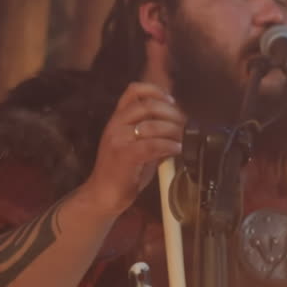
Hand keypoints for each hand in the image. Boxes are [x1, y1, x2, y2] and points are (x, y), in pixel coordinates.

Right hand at [80, 83, 184, 217]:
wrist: (103, 195)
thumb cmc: (122, 172)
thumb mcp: (138, 146)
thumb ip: (154, 134)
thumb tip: (179, 126)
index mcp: (118, 119)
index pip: (134, 90)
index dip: (156, 91)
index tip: (172, 101)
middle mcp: (116, 124)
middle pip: (147, 105)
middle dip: (171, 112)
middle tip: (184, 123)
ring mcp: (118, 139)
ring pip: (152, 125)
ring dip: (174, 130)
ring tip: (183, 138)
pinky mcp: (124, 155)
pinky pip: (152, 144)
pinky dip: (169, 145)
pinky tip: (177, 149)